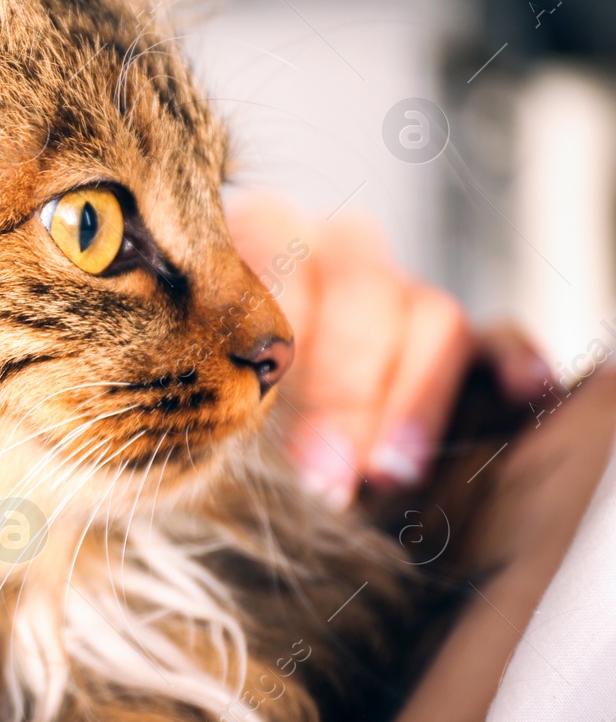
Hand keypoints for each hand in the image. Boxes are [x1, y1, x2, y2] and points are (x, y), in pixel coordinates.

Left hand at [226, 192, 551, 507]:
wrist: (262, 440)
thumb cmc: (213, 415)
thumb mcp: (200, 396)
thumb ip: (210, 398)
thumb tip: (217, 442)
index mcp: (255, 245)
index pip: (272, 257)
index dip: (273, 335)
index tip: (257, 411)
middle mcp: (333, 255)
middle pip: (360, 286)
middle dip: (343, 389)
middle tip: (321, 475)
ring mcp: (403, 295)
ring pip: (431, 312)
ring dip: (412, 400)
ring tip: (386, 475)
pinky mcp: (466, 341)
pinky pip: (502, 336)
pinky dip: (514, 362)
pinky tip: (522, 392)